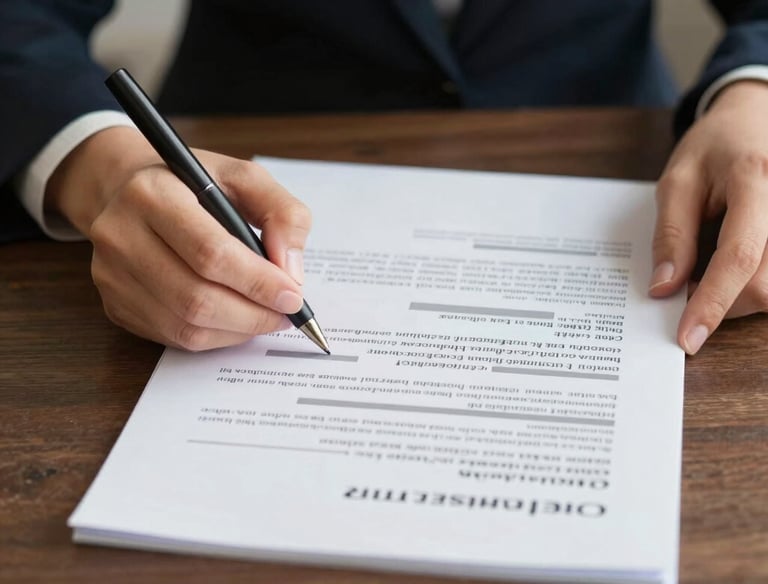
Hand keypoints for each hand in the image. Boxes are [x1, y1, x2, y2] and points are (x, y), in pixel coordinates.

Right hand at [46, 126, 310, 349]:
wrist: (126, 190)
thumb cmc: (193, 185)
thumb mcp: (245, 178)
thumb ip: (282, 214)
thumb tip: (292, 271)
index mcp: (153, 193)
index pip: (211, 253)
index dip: (258, 282)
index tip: (294, 296)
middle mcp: (120, 235)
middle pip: (197, 298)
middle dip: (254, 314)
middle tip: (287, 313)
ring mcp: (111, 275)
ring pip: (186, 325)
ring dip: (239, 330)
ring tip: (267, 316)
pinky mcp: (114, 304)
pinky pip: (174, 336)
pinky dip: (217, 336)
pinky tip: (236, 320)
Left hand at [651, 80, 767, 353]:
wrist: (757, 117)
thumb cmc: (713, 148)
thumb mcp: (677, 181)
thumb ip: (672, 234)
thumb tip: (665, 289)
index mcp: (753, 179)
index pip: (738, 256)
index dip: (712, 303)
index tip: (688, 338)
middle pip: (767, 284)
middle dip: (723, 302)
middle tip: (689, 286)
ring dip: (742, 297)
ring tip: (714, 272)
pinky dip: (758, 284)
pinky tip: (738, 270)